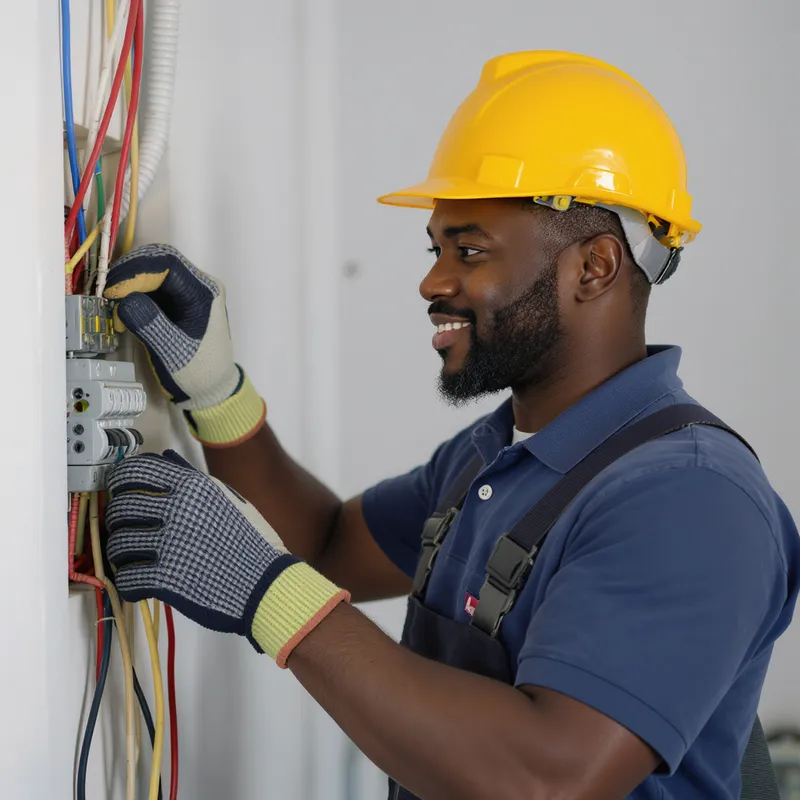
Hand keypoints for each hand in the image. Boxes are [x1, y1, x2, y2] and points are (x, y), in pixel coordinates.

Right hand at [104, 244, 264, 446]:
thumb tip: (125, 300)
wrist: (211, 391)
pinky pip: (150, 288)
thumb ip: (150, 323)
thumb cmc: (198, 372)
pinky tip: (124, 317)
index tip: (113, 292)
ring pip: (151, 273)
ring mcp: (187, 293)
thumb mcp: (172, 351)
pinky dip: (133, 297)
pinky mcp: (175, 303)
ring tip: (117, 314)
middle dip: (129, 276)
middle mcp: (198, 285)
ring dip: (129, 287)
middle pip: (158, 262)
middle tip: (109, 298)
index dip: (136, 271)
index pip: (168, 262)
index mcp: (205, 292)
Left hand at [106, 450, 348, 663]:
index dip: (119, 480)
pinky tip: (141, 582)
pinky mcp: (165, 579)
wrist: (267, 584)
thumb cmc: (252, 541)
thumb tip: (165, 459)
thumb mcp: (227, 499)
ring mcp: (170, 544)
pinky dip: (129, 583)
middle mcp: (179, 510)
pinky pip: (127, 578)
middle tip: (126, 530)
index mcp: (193, 487)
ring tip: (134, 559)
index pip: (136, 470)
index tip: (119, 491)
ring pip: (118, 545)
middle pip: (121, 508)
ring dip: (121, 554)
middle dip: (117, 521)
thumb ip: (193, 480)